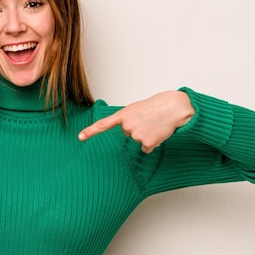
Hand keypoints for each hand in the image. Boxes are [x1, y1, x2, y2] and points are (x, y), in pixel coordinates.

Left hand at [78, 91, 194, 152]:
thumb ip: (127, 119)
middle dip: (137, 128)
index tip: (80, 137)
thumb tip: (128, 132)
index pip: (103, 124)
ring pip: (138, 140)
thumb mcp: (137, 108)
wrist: (174, 108)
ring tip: (154, 124)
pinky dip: (152, 142)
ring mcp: (136, 135)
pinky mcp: (146, 143)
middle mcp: (127, 126)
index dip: (91, 131)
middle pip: (127, 133)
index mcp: (123, 115)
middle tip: (147, 119)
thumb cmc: (156, 106)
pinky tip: (158, 133)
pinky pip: (146, 148)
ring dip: (146, 135)